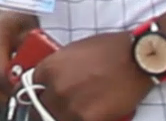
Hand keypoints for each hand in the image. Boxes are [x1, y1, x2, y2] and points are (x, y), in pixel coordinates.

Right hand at [0, 8, 38, 108]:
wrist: (3, 7)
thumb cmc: (19, 18)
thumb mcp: (31, 34)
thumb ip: (31, 56)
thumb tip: (32, 80)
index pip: (0, 75)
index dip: (13, 90)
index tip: (26, 95)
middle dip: (3, 97)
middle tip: (19, 100)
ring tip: (13, 92)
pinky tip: (5, 84)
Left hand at [30, 31, 152, 120]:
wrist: (136, 59)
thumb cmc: (109, 50)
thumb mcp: (72, 52)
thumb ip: (56, 69)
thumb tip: (50, 83)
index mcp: (48, 69)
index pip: (29, 90)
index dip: (36, 96)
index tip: (41, 100)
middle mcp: (56, 89)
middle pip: (39, 109)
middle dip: (46, 111)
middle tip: (56, 111)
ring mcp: (71, 106)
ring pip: (55, 119)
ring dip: (63, 117)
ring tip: (74, 113)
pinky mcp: (89, 119)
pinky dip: (81, 120)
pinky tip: (89, 116)